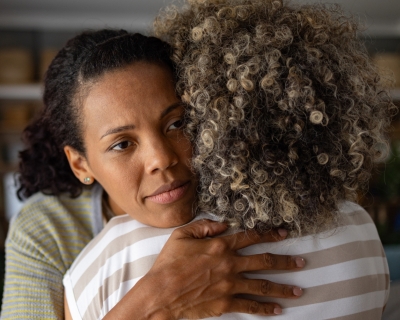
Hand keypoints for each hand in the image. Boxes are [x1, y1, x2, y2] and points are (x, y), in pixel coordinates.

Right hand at [105, 219, 304, 319]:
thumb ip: (204, 226)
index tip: (283, 233)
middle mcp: (230, 264)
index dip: (269, 234)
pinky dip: (265, 309)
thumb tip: (223, 224)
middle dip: (285, 261)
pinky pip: (250, 306)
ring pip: (262, 285)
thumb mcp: (182, 235)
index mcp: (221, 246)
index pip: (251, 237)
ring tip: (298, 289)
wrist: (161, 292)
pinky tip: (277, 310)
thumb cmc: (169, 263)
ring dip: (282, 287)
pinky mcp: (226, 303)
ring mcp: (230, 285)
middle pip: (264, 261)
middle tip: (301, 262)